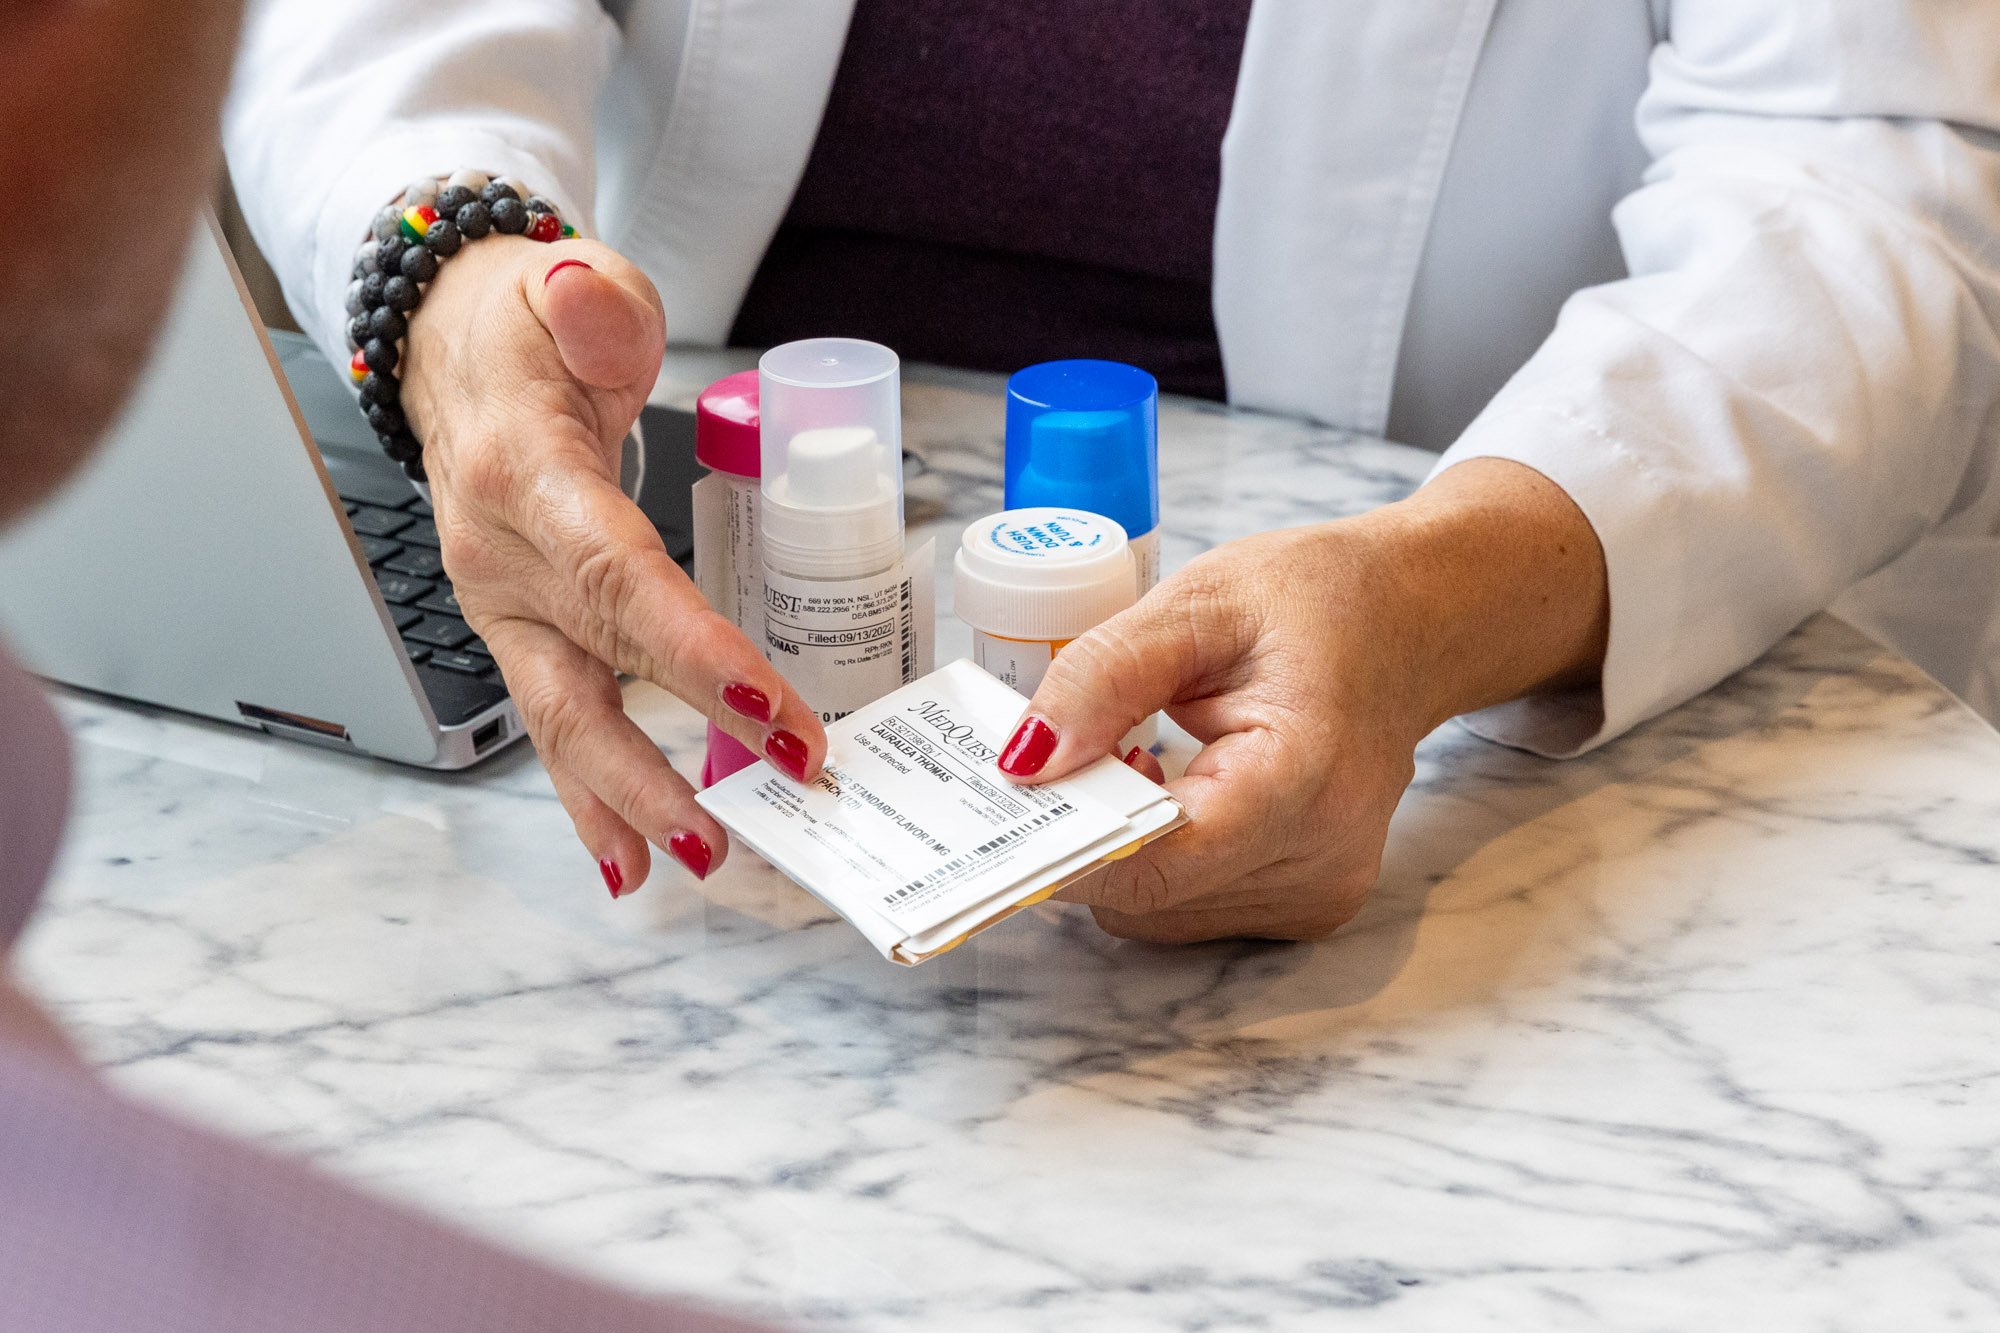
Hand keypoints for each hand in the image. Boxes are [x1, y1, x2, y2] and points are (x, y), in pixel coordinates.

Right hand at [399, 235, 826, 894]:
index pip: (618, 576)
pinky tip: (630, 857)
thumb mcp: (564, 283)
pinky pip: (555, 717)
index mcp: (523, 472)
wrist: (450, 343)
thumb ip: (590, 305)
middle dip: (662, 760)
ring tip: (687, 865)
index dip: (693, 654)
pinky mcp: (520, 627)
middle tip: (735, 828)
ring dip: (624, 800)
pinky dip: (591, 794)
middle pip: (586, 670)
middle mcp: (502, 554)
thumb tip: (596, 315)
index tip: (773, 714)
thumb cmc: (525, 322)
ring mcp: (503, 602)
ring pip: (559, 716)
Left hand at [997, 459, 1608, 942]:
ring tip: (1144, 757)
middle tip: (1073, 750)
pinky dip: (1160, 858)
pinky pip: (1189, 907)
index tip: (1005, 804)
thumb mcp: (1200, 602)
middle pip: (1146, 895)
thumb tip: (1024, 759)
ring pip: (1157, 912)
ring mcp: (1318, 894)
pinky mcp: (1307, 906)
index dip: (1066, 845)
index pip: (1156, 860)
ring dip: (1122, 847)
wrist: (1415, 621)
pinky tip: (1177, 788)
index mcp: (1302, 777)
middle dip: (1086, 833)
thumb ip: (1105, 676)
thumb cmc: (1322, 601)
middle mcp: (1320, 858)